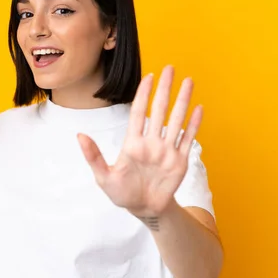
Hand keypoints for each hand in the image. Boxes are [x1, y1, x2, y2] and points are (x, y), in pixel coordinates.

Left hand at [77, 65, 202, 217]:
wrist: (143, 209)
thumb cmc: (121, 193)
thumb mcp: (103, 176)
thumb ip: (93, 156)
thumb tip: (79, 136)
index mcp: (133, 143)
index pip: (138, 112)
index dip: (143, 94)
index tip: (149, 77)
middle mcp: (151, 142)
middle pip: (159, 110)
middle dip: (165, 89)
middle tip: (170, 68)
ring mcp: (166, 150)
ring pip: (176, 120)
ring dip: (183, 101)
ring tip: (188, 82)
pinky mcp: (179, 161)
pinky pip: (188, 139)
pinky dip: (194, 124)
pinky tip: (198, 108)